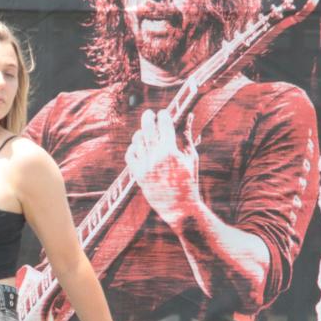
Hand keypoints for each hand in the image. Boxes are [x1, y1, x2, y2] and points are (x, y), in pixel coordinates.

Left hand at [125, 109, 201, 228]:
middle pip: (146, 128)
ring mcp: (144, 166)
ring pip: (137, 140)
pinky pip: (130, 155)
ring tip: (145, 132)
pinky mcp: (137, 174)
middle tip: (150, 113)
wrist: (179, 208)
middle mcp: (155, 157)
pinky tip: (139, 146)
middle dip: (148, 117)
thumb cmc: (189, 181)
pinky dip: (133, 148)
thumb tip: (189, 116)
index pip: (163, 124)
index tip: (164, 113)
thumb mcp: (190, 157)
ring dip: (141, 133)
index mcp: (170, 151)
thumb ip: (187, 135)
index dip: (163, 115)